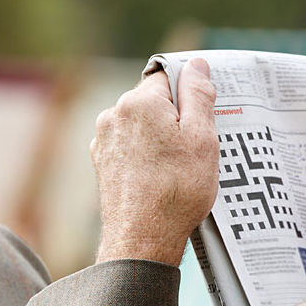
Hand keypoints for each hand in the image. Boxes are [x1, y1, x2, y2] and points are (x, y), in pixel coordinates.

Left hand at [91, 58, 218, 266]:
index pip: (168, 76)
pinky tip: (160, 178)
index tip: (203, 118)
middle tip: (195, 148)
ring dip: (159, 138)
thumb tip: (196, 65)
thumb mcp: (202, 138)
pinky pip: (130, 146)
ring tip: (177, 168)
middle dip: (175, 117)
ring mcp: (104, 139)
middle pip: (153, 101)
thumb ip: (198, 95)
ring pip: (141, 125)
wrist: (142, 240)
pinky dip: (145, 156)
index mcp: (139, 102)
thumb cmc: (177, 191)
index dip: (190, 94)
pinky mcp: (102, 162)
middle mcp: (114, 114)